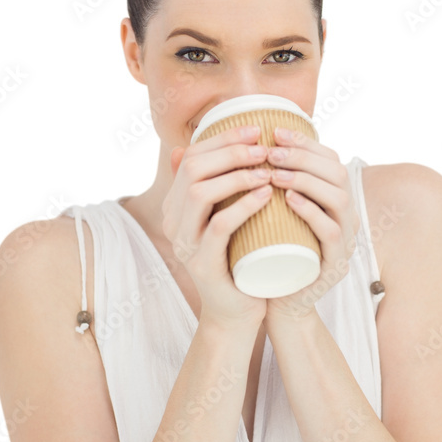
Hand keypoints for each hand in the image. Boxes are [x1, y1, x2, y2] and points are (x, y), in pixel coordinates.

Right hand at [162, 126, 273, 331]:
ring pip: (199, 192)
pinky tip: (265, 195)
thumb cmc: (239, 259)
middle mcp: (174, 221)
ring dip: (236, 175)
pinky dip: (243, 205)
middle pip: (193, 169)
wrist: (237, 312)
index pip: (191, 157)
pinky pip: (219, 226)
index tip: (256, 129)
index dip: (222, 138)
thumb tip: (237, 147)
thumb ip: (228, 188)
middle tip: (264, 147)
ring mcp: (185, 243)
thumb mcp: (231, 218)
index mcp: (176, 206)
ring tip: (267, 170)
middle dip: (230, 151)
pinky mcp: (203, 263)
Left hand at [263, 125, 359, 321]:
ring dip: (306, 180)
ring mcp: (344, 242)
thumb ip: (265, 183)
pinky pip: (331, 233)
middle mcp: (345, 217)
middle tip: (270, 151)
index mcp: (333, 201)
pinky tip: (290, 200)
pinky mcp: (334, 265)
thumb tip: (239, 144)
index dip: (305, 142)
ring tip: (274, 172)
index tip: (274, 131)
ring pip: (338, 199)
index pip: (329, 160)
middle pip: (337, 173)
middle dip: (303, 156)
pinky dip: (312, 213)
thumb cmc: (268, 252)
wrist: (274, 301)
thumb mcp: (268, 212)